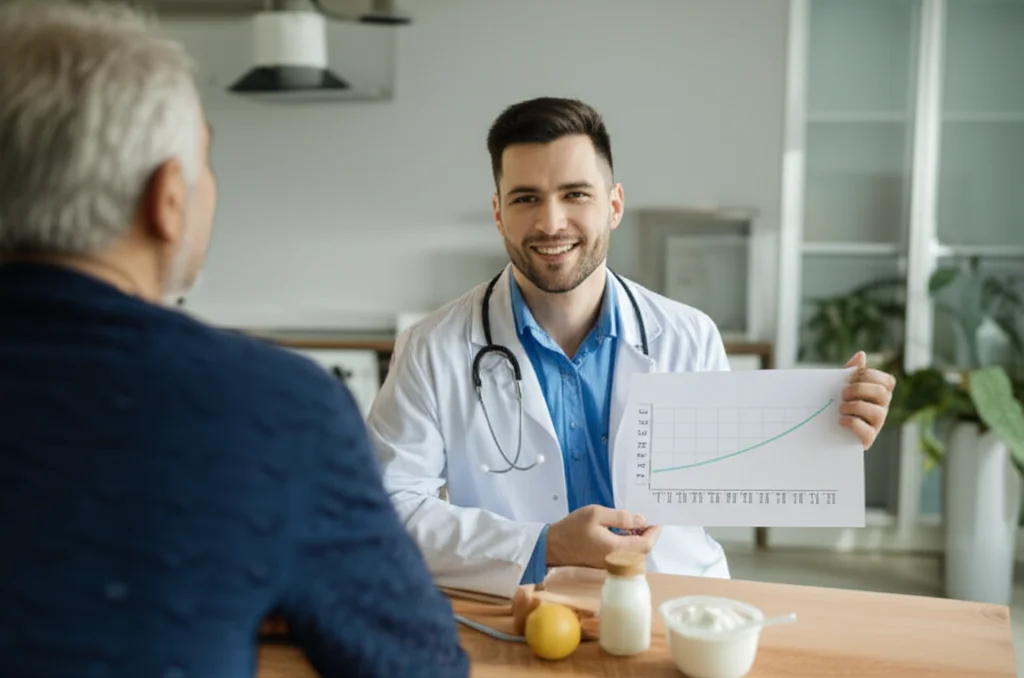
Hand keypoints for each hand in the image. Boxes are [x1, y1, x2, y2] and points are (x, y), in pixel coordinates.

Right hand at [546, 505, 661, 568]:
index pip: (646, 545)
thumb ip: (620, 517)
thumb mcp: (596, 514)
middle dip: (647, 535)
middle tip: (643, 519)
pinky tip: (622, 533)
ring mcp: (612, 565)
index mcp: (617, 549)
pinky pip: (625, 557)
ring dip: (638, 540)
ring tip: (633, 523)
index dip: (654, 532)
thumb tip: (641, 520)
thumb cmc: (573, 528)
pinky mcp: (607, 565)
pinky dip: (629, 545)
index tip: (656, 520)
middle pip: (643, 551)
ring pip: (635, 555)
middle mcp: (617, 561)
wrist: (552, 547)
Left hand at [841, 351, 895, 448]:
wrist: (826, 429)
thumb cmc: (840, 403)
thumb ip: (852, 372)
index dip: (869, 376)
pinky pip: (867, 431)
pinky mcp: (868, 438)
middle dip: (860, 390)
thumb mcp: (844, 386)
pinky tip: (841, 420)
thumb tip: (861, 354)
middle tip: (842, 393)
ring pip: (878, 413)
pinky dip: (852, 423)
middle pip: (883, 394)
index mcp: (881, 393)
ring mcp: (877, 424)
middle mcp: (883, 408)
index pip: (887, 381)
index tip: (849, 378)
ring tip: (840, 408)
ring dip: (855, 407)